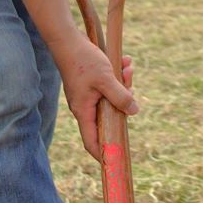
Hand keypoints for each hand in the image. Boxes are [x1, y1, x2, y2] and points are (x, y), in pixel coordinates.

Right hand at [53, 34, 137, 158]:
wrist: (68, 40)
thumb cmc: (83, 61)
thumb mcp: (106, 79)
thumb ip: (120, 96)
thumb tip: (134, 111)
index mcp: (84, 111)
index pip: (92, 141)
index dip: (103, 153)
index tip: (116, 162)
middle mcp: (85, 107)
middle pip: (109, 117)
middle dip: (124, 104)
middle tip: (130, 83)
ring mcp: (88, 96)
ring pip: (112, 99)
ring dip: (124, 85)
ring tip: (127, 68)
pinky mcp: (91, 85)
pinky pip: (110, 86)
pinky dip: (119, 76)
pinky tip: (125, 62)